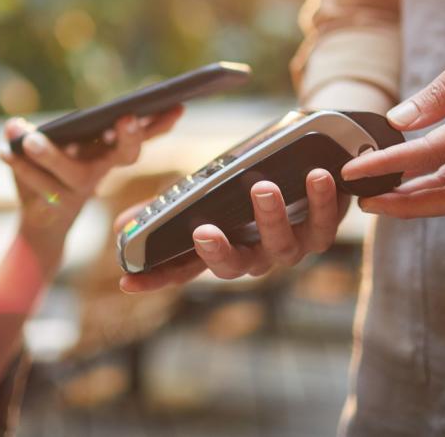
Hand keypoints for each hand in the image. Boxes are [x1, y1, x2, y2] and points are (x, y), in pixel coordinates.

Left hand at [0, 107, 182, 252]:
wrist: (42, 225)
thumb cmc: (50, 175)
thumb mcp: (45, 148)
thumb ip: (29, 135)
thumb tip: (15, 126)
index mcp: (107, 151)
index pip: (140, 136)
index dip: (159, 123)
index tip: (176, 107)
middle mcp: (101, 170)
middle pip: (124, 156)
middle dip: (129, 137)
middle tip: (126, 118)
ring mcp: (81, 190)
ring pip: (73, 173)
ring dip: (52, 154)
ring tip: (30, 139)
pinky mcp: (59, 206)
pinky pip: (40, 186)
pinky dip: (21, 168)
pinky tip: (5, 152)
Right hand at [119, 168, 345, 292]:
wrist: (311, 162)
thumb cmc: (250, 183)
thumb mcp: (206, 192)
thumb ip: (169, 208)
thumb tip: (121, 226)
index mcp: (222, 248)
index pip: (182, 270)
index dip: (156, 279)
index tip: (127, 281)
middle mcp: (254, 256)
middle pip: (233, 268)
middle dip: (218, 252)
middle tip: (202, 232)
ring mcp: (288, 247)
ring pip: (280, 246)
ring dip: (269, 218)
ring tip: (261, 188)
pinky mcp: (322, 230)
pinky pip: (323, 223)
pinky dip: (321, 200)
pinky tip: (316, 175)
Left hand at [340, 0, 444, 217]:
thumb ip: (440, 92)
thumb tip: (398, 122)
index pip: (433, 153)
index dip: (388, 165)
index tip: (352, 171)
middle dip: (406, 205)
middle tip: (363, 199)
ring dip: (420, 199)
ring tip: (379, 192)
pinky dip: (437, 181)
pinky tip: (410, 175)